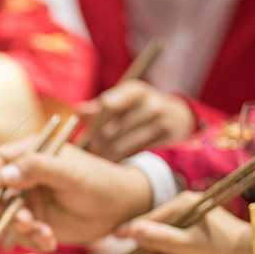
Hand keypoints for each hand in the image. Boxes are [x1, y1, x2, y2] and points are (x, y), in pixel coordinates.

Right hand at [0, 139, 152, 251]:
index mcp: (31, 153)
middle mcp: (25, 176)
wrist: (121, 210)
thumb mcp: (70, 174)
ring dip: (23, 231)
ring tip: (46, 237)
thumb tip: (4, 176)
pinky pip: (21, 234)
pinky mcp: (35, 220)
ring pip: (8, 218)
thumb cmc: (100, 182)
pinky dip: (32, 241)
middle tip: (28, 224)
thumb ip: (38, 169)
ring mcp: (29, 199)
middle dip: (10, 213)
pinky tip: (50, 243)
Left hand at [77, 80, 195, 160]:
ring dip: (109, 154)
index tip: (90, 137)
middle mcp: (151, 102)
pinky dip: (125, 160)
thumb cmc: (138, 111)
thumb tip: (77, 109)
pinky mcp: (168, 140)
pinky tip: (120, 162)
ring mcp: (162, 120)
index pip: (107, 106)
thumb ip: (99, 108)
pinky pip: (137, 154)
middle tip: (94, 151)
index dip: (95, 124)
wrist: (177, 118)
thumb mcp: (122, 104)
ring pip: (123, 145)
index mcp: (134, 91)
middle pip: (112, 129)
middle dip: (100, 143)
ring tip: (104, 158)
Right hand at [114, 191, 254, 253]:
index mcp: (185, 205)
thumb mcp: (186, 245)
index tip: (115, 236)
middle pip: (159, 233)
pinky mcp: (198, 240)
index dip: (134, 229)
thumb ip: (158, 238)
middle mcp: (188, 212)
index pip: (152, 217)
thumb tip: (134, 231)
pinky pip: (178, 251)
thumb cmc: (222, 247)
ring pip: (168, 245)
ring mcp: (193, 226)